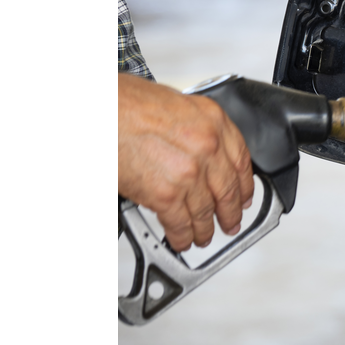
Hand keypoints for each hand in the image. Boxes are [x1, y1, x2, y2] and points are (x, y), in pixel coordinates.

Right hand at [118, 73, 253, 250]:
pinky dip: (182, 236)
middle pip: (228, 190)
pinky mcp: (166, 194)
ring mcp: (189, 172)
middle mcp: (207, 147)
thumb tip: (202, 154)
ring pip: (206, 211)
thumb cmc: (126, 103)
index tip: (244, 195)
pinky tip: (182, 240)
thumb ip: (196, 130)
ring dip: (205, 229)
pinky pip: (181, 223)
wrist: (99, 111)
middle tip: (231, 222)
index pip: (241, 161)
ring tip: (204, 236)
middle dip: (230, 212)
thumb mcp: (177, 106)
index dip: (245, 185)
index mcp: (213, 122)